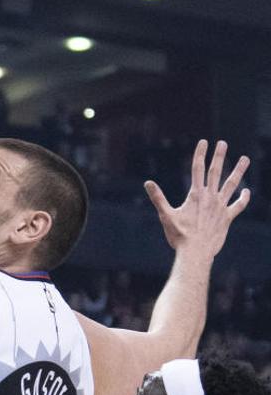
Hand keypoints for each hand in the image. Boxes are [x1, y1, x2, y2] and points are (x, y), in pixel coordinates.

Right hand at [144, 139, 249, 257]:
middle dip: (219, 156)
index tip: (203, 142)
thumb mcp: (165, 215)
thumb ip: (158, 198)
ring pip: (231, 184)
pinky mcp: (227, 218)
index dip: (200, 154)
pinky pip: (238, 205)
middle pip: (216, 172)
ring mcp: (221, 207)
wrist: (196, 252)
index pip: (197, 169)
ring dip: (238, 171)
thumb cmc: (179, 235)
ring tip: (245, 158)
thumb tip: (147, 183)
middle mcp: (210, 197)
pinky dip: (244, 197)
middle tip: (223, 143)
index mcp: (195, 195)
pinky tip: (246, 191)